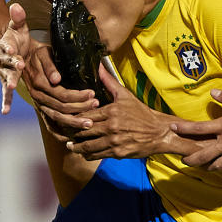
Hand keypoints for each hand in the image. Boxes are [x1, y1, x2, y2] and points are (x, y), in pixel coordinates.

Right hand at [0, 2, 29, 113]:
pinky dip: (5, 101)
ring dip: (9, 81)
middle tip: (18, 65)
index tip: (12, 49)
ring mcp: (4, 71)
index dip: (9, 47)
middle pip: (7, 62)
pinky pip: (5, 92)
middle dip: (12, 63)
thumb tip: (17, 5)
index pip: (7, 46)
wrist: (3, 51)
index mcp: (7, 45)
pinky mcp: (6, 80)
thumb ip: (18, 18)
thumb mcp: (16, 26)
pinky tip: (5, 111)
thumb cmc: (14, 38)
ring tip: (11, 86)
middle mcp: (3, 59)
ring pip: (6, 76)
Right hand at [22, 45, 96, 132]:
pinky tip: (73, 136)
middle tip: (96, 105)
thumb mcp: (43, 54)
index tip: (92, 93)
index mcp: (40, 84)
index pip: (61, 95)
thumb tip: (56, 79)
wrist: (24, 58)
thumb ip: (50, 67)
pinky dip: (60, 133)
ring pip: (57, 119)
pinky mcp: (41, 109)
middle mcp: (38, 97)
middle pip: (61, 109)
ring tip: (89, 123)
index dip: (77, 96)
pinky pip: (50, 125)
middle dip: (80, 109)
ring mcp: (39, 105)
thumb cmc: (38, 54)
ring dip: (74, 122)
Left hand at [66, 66, 187, 159]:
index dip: (73, 117)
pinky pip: (96, 155)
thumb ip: (109, 82)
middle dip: (72, 132)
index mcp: (111, 111)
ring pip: (87, 146)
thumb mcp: (125, 95)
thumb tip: (98, 66)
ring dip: (77, 146)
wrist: (158, 132)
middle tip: (63, 132)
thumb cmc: (141, 113)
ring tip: (70, 145)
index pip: (84, 115)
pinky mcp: (117, 153)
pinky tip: (84, 153)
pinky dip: (88, 155)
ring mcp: (113, 141)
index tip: (66, 117)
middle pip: (83, 131)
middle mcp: (111, 126)